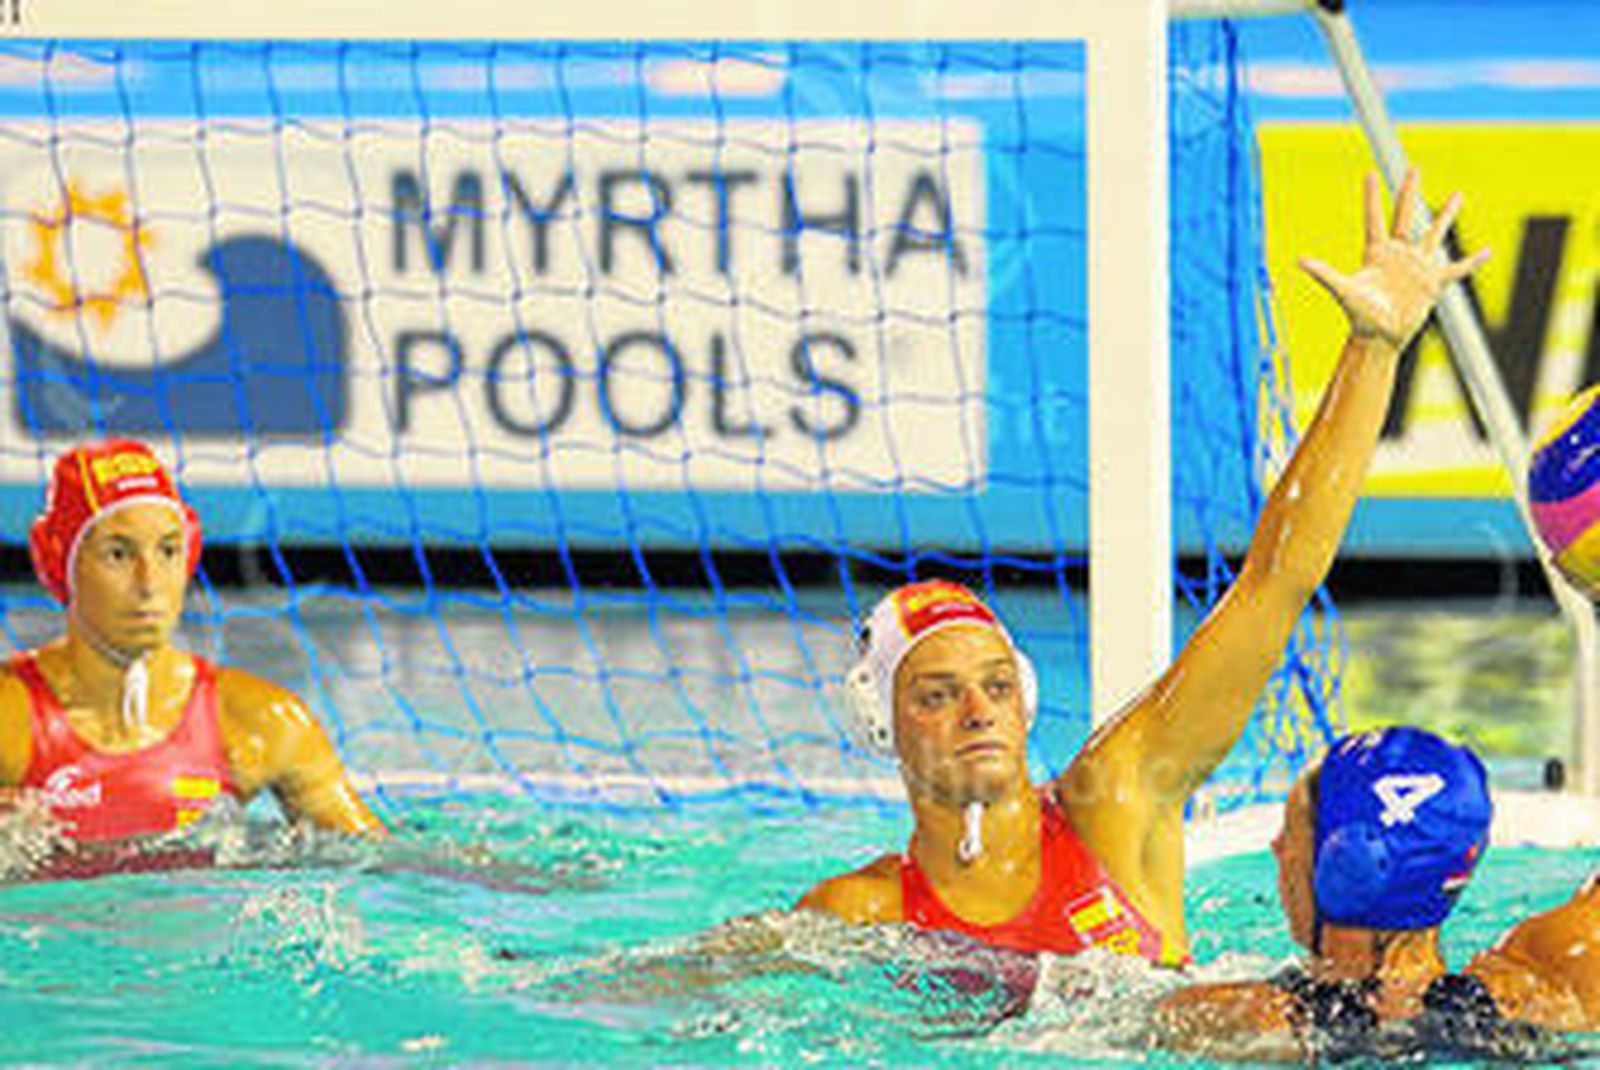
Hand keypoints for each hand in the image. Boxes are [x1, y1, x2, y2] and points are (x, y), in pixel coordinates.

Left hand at [1300, 170, 1488, 349]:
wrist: (1380, 337)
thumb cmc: (1359, 316)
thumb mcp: (1344, 290)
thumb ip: (1325, 274)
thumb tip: (1299, 260)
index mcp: (1376, 252)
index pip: (1374, 218)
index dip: (1371, 197)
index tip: (1369, 173)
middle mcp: (1398, 254)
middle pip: (1405, 215)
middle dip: (1409, 192)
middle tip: (1414, 168)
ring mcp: (1417, 266)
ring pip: (1434, 233)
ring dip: (1445, 215)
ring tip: (1457, 195)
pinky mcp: (1433, 282)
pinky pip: (1457, 269)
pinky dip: (1472, 261)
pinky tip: (1487, 251)